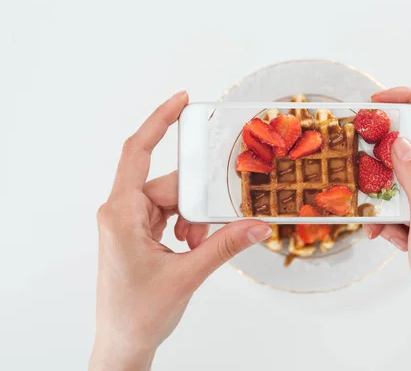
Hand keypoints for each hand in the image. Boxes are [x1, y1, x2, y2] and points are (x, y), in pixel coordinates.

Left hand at [90, 92, 271, 370]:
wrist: (123, 342)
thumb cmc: (137, 313)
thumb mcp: (187, 275)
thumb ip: (224, 245)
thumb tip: (257, 225)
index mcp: (121, 213)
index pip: (138, 153)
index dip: (158, 121)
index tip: (180, 100)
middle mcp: (122, 211)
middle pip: (169, 185)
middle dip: (194, 206)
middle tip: (204, 235)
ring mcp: (130, 222)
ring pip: (172, 201)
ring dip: (191, 221)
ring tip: (194, 250)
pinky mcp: (138, 232)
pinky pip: (169, 215)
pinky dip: (186, 227)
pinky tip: (190, 248)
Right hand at [367, 87, 410, 369]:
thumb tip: (400, 142)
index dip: (410, 97)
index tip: (377, 102)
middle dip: (381, 150)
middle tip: (359, 161)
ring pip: (396, 174)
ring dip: (379, 192)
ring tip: (374, 219)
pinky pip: (395, 200)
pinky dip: (383, 215)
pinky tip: (382, 236)